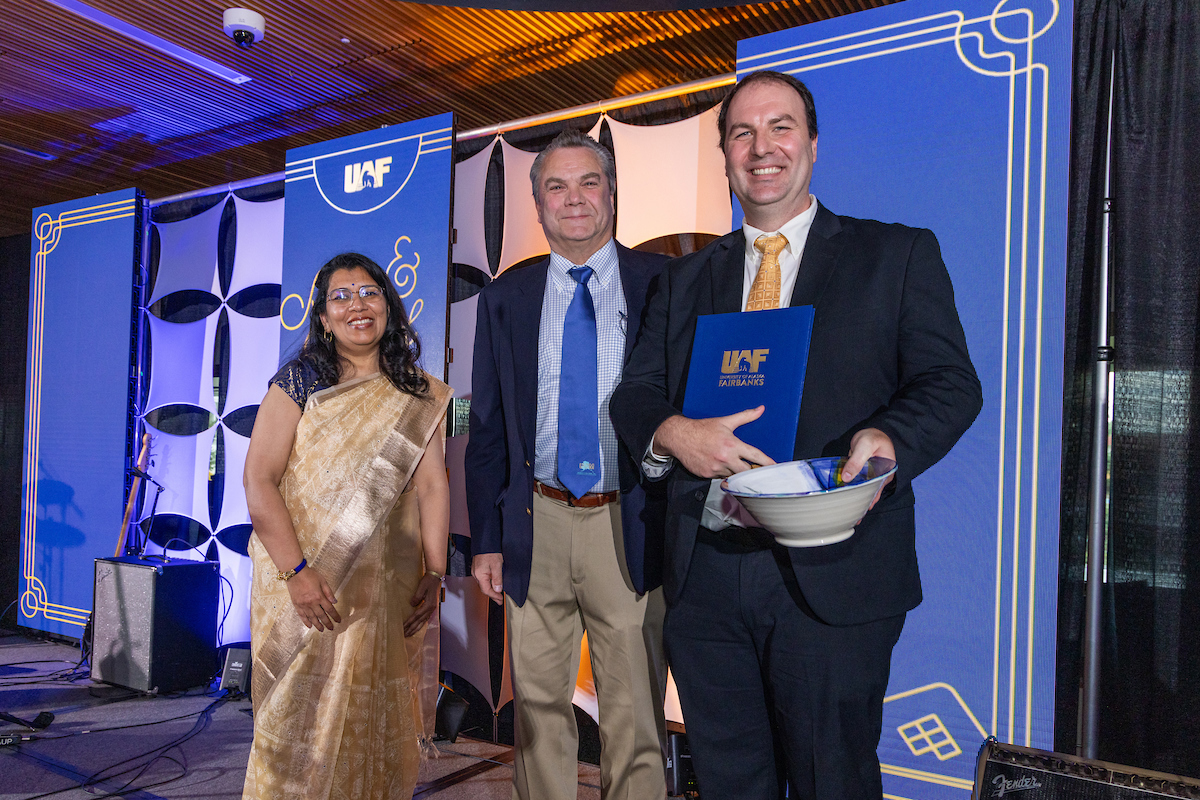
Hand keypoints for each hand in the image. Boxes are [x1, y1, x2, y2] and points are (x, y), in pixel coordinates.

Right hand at [286, 567, 339, 630]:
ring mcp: (303, 605)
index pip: (329, 609)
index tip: (338, 620)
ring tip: (322, 630)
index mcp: (319, 597)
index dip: (335, 616)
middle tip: (331, 628)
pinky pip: (301, 615)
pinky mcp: (296, 605)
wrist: (295, 573)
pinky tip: (309, 626)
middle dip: (327, 623)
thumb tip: (335, 602)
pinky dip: (306, 621)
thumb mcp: (322, 581)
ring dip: (317, 625)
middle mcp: (311, 603)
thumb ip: (328, 592)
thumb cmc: (310, 575)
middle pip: (321, 615)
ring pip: (311, 618)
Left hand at [405, 573, 441, 636]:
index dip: (409, 622)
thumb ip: (417, 596)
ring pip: (423, 622)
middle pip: (420, 622)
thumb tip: (412, 605)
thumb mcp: (421, 587)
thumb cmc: (427, 581)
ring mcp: (432, 609)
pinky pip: (425, 619)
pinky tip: (417, 627)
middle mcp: (431, 609)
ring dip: (416, 628)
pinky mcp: (431, 608)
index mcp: (428, 605)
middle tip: (404, 635)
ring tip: (409, 634)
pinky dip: (420, 624)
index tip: (402, 627)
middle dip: (412, 629)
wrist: (435, 577)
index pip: (416, 616)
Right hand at [473, 553, 503, 604]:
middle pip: (484, 588)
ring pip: (482, 584)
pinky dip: (487, 584)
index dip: (494, 596)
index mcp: (480, 575)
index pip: (486, 590)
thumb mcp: (497, 565)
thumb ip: (497, 579)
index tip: (500, 599)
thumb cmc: (490, 551)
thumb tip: (498, 590)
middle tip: (499, 600)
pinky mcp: (477, 568)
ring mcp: (475, 571)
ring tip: (497, 595)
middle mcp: (476, 574)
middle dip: (492, 595)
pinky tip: (492, 585)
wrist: (485, 541)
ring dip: (490, 590)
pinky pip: (482, 579)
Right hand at [653, 407, 774, 478]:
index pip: (755, 456)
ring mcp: (716, 468)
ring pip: (733, 476)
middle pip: (746, 471)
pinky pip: (720, 478)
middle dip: (751, 471)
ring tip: (731, 463)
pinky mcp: (707, 475)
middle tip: (754, 469)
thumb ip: (745, 416)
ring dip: (735, 471)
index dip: (766, 462)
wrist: (680, 437)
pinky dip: (722, 473)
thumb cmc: (702, 429)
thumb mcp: (725, 421)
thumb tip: (760, 409)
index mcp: (732, 444)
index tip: (775, 467)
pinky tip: (718, 464)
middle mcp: (725, 458)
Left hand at [841, 427, 895, 510]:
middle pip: (870, 494)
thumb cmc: (872, 437)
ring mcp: (870, 476)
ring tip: (848, 516)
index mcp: (885, 473)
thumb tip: (846, 477)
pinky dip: (851, 491)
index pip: (876, 490)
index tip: (860, 512)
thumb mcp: (865, 445)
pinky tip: (845, 500)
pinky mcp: (862, 474)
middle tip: (853, 520)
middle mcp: (879, 477)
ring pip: (863, 491)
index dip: (868, 501)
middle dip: (862, 506)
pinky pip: (857, 484)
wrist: (872, 432)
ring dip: (856, 500)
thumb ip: (856, 460)